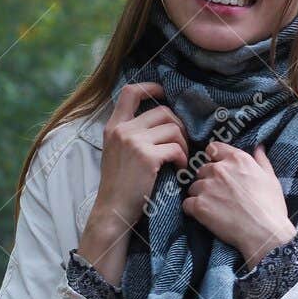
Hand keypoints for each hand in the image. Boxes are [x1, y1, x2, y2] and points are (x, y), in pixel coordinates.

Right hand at [78, 82, 192, 282]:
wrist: (113, 210)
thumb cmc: (120, 186)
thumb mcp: (116, 152)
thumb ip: (131, 134)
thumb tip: (161, 121)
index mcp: (113, 126)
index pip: (130, 91)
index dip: (151, 87)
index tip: (165, 94)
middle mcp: (122, 130)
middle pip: (162, 111)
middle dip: (179, 125)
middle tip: (182, 144)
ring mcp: (134, 142)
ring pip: (173, 128)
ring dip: (184, 144)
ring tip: (181, 159)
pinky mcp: (147, 157)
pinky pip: (176, 148)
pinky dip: (183, 158)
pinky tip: (179, 169)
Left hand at [182, 142, 295, 268]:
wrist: (264, 233)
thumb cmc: (271, 207)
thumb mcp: (271, 179)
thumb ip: (261, 160)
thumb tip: (259, 147)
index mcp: (237, 159)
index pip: (213, 148)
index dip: (214, 158)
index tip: (218, 169)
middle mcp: (219, 169)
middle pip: (202, 169)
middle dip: (207, 180)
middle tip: (219, 195)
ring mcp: (207, 187)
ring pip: (193, 187)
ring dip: (200, 196)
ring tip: (214, 208)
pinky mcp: (199, 205)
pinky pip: (187, 204)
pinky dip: (193, 210)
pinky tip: (205, 217)